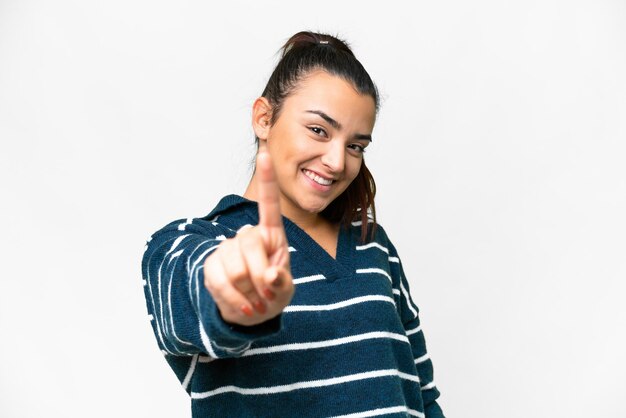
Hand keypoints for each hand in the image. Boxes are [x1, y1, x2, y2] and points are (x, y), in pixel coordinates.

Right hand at [203, 151, 293, 325]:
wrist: (250, 312)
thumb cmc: (273, 293)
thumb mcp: (285, 291)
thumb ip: (282, 282)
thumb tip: (271, 276)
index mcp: (272, 235)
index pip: (269, 204)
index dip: (267, 180)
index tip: (266, 154)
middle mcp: (248, 236)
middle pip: (251, 245)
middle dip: (262, 277)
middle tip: (268, 297)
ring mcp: (227, 249)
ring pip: (236, 269)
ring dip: (250, 294)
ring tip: (257, 301)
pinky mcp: (212, 265)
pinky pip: (221, 284)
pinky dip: (236, 302)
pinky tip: (244, 307)